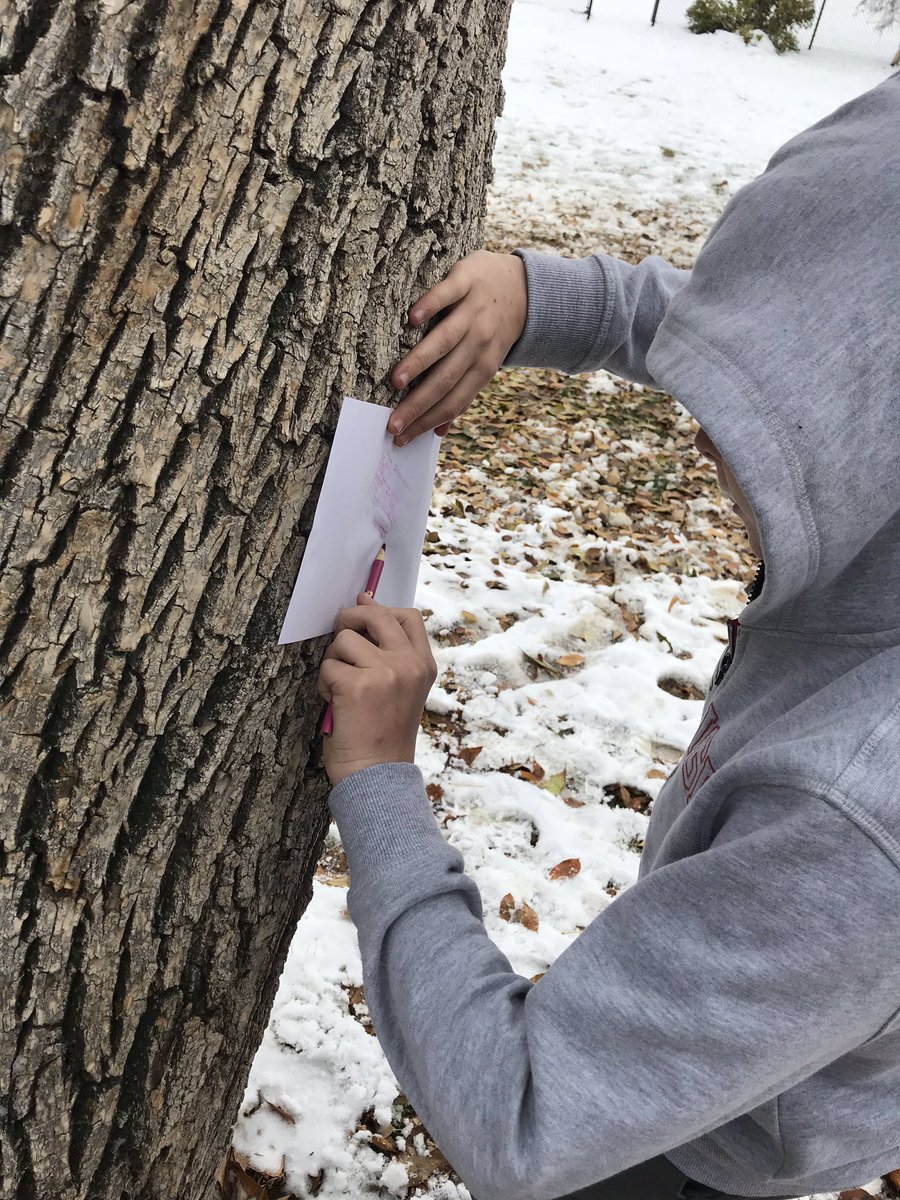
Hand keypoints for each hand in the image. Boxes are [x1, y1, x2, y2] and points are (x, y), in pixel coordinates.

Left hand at [318, 594, 437, 785]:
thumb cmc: (383, 736)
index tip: (364, 609)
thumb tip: (364, 607)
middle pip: (376, 614)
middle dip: (351, 618)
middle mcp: (409, 664)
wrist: (377, 775)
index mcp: (424, 666)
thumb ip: (390, 656)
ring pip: (344, 639)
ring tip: (340, 687)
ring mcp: (384, 672)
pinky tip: (334, 703)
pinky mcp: (357, 684)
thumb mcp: (403, 691)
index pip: (409, 616)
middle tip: (340, 634)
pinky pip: (328, 665)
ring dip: (334, 660)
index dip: (381, 609)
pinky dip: (324, 684)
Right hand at [388, 250, 527, 444]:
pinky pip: (448, 295)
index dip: (427, 421)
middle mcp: (480, 342)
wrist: (523, 288)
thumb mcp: (486, 363)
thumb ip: (461, 394)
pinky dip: (431, 306)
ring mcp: (473, 311)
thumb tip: (439, 432)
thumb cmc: (494, 331)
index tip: (400, 436)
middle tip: (392, 422)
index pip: (454, 402)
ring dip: (421, 361)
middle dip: (418, 403)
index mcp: (484, 367)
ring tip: (397, 380)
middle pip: (446, 379)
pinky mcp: (467, 281)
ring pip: (446, 341)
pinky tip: (412, 319)